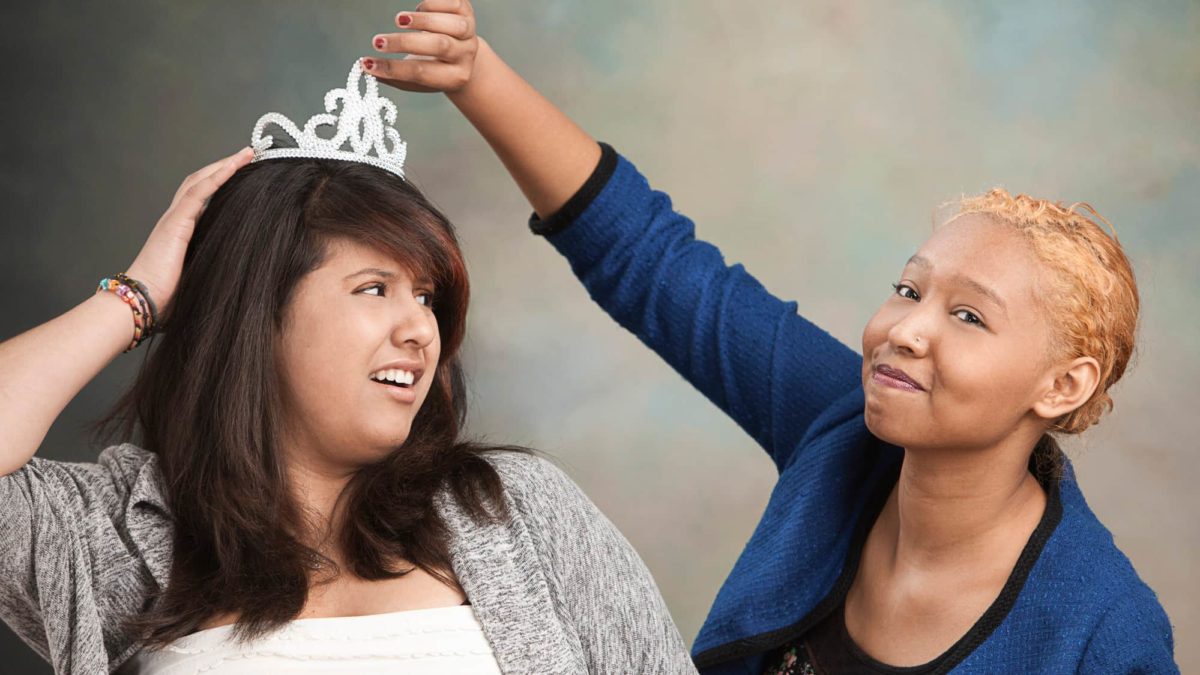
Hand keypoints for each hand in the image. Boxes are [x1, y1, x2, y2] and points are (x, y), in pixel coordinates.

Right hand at [124, 147, 252, 319]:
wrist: (141, 304)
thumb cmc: (167, 301)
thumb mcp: (200, 278)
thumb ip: (214, 267)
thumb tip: (242, 273)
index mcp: (181, 232)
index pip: (204, 197)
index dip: (222, 183)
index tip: (246, 174)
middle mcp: (176, 220)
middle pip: (202, 182)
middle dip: (226, 166)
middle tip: (251, 155)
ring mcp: (174, 219)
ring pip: (201, 180)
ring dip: (225, 164)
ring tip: (248, 153)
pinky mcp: (175, 223)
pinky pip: (199, 191)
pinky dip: (218, 175)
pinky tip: (235, 164)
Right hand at [365, 0, 479, 92]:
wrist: (463, 55)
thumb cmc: (432, 68)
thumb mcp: (417, 80)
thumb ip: (393, 76)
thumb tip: (366, 67)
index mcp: (454, 78)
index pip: (422, 73)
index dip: (393, 68)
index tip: (367, 63)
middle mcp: (465, 55)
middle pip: (439, 46)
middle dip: (404, 42)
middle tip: (377, 41)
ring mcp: (469, 32)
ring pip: (450, 24)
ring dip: (421, 20)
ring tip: (399, 20)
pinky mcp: (466, 11)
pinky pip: (451, 4)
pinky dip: (430, 5)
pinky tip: (418, 10)